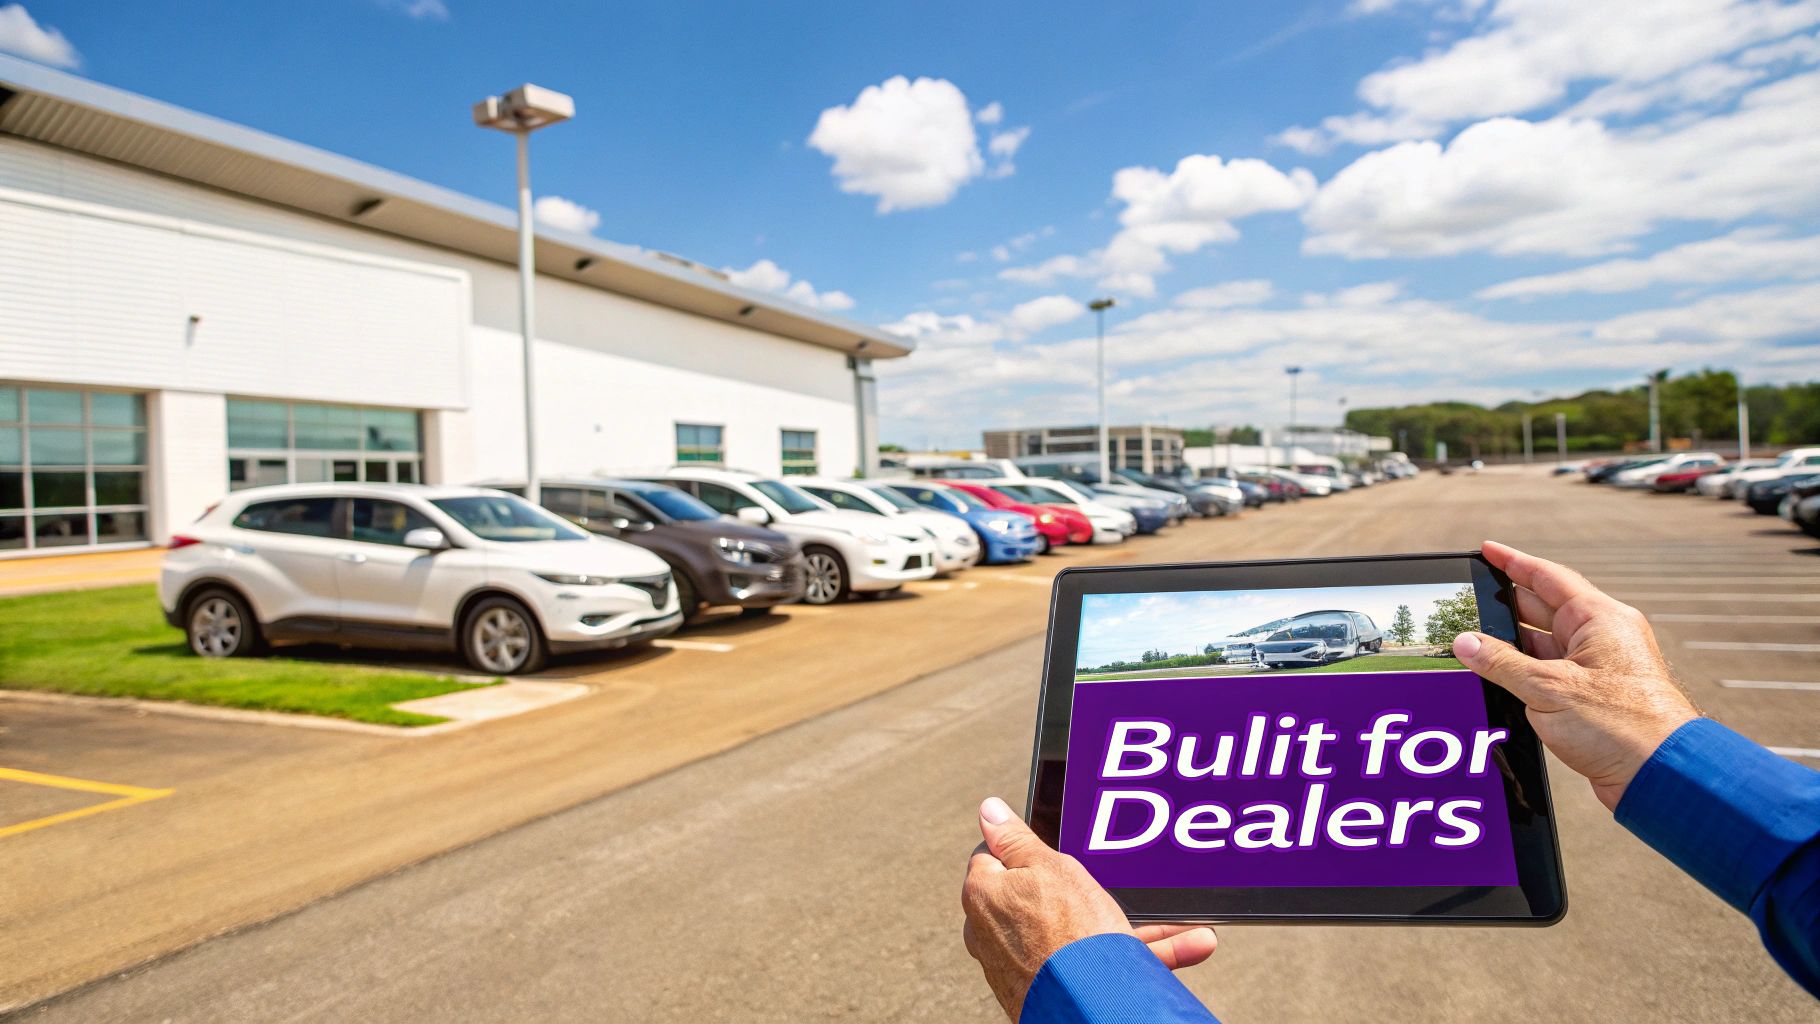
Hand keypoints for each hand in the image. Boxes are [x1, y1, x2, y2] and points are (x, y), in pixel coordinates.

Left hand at [961, 796, 1215, 1020]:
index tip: (1058, 854)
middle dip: (1094, 893)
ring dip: (1135, 929)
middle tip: (1127, 890)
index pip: (995, 856)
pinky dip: (1134, 956)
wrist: (1090, 1011)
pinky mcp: (1049, 989)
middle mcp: (992, 933)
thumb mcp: (1050, 867)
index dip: (1028, 850)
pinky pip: (1093, 964)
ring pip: (1082, 933)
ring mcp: (1021, 964)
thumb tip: (988, 811)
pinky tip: (1184, 947)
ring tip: (1180, 926)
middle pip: (1046, 896)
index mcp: (984, 894)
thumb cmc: (1069, 935)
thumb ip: (1017, 839)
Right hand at [1453, 540, 1699, 811]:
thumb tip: (1467, 643)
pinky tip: (1500, 678)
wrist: (1660, 775)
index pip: (1549, 577)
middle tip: (1469, 602)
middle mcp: (1603, 637)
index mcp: (1601, 619)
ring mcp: (1599, 668)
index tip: (1488, 551)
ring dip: (1512, 646)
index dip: (1514, 562)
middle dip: (1505, 607)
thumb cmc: (1622, 726)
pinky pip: (1550, 672)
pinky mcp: (1595, 697)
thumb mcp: (1548, 689)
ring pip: (1544, 644)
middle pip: (1543, 610)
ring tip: (1474, 644)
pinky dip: (1524, 672)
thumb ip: (1501, 663)